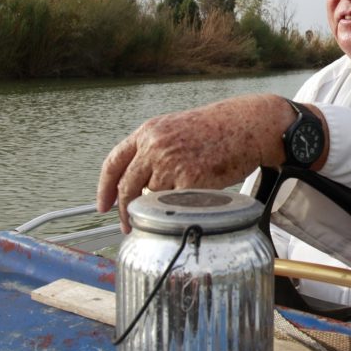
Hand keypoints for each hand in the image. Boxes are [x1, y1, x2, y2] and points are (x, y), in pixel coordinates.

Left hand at [96, 94, 293, 231]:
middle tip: (128, 225)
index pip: (114, 163)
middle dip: (125, 211)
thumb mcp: (175, 130)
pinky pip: (176, 203)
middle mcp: (155, 146)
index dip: (105, 188)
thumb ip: (153, 151)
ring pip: (153, 197)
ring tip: (185, 193)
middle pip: (127, 187)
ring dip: (164, 203)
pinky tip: (197, 196)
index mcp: (148, 132)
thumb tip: (139, 185)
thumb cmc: (217, 129)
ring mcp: (171, 163)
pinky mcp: (189, 179)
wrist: (247, 125)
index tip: (103, 206)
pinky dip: (182, 206)